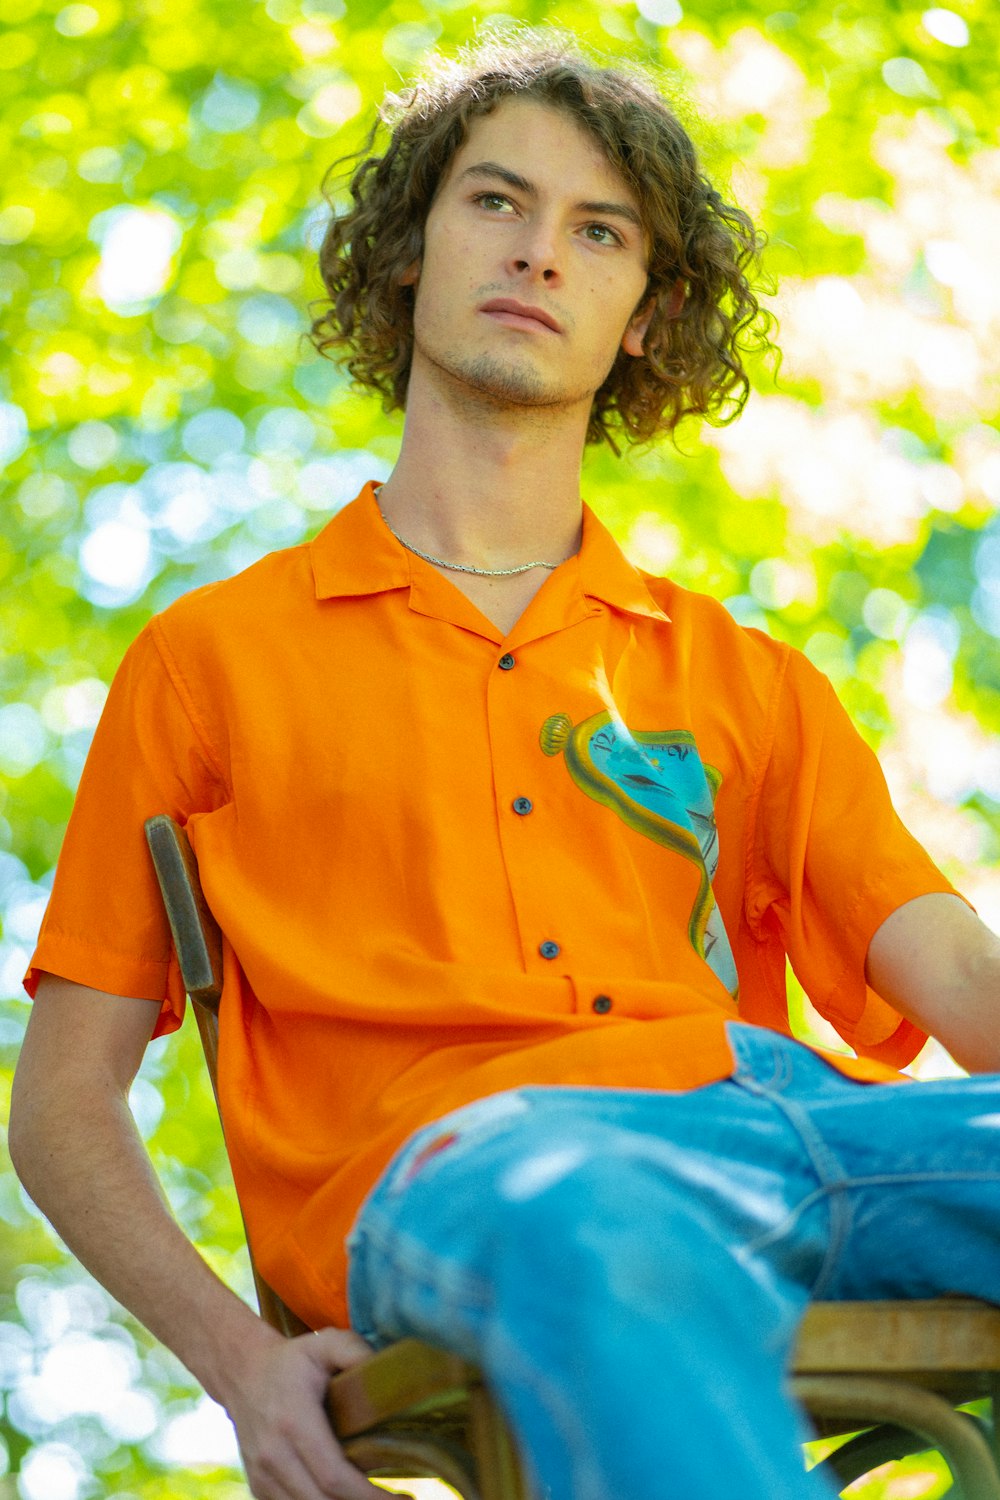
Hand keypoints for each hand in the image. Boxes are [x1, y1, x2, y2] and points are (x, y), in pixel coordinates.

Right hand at [227, 1324, 410, 1499]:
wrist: (242, 1372)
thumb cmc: (292, 1360)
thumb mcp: (324, 1343)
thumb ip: (354, 1351)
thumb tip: (386, 1372)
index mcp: (294, 1421)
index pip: (333, 1476)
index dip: (368, 1495)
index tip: (401, 1499)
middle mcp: (273, 1454)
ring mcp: (262, 1474)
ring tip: (374, 1498)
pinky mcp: (259, 1486)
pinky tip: (344, 1497)